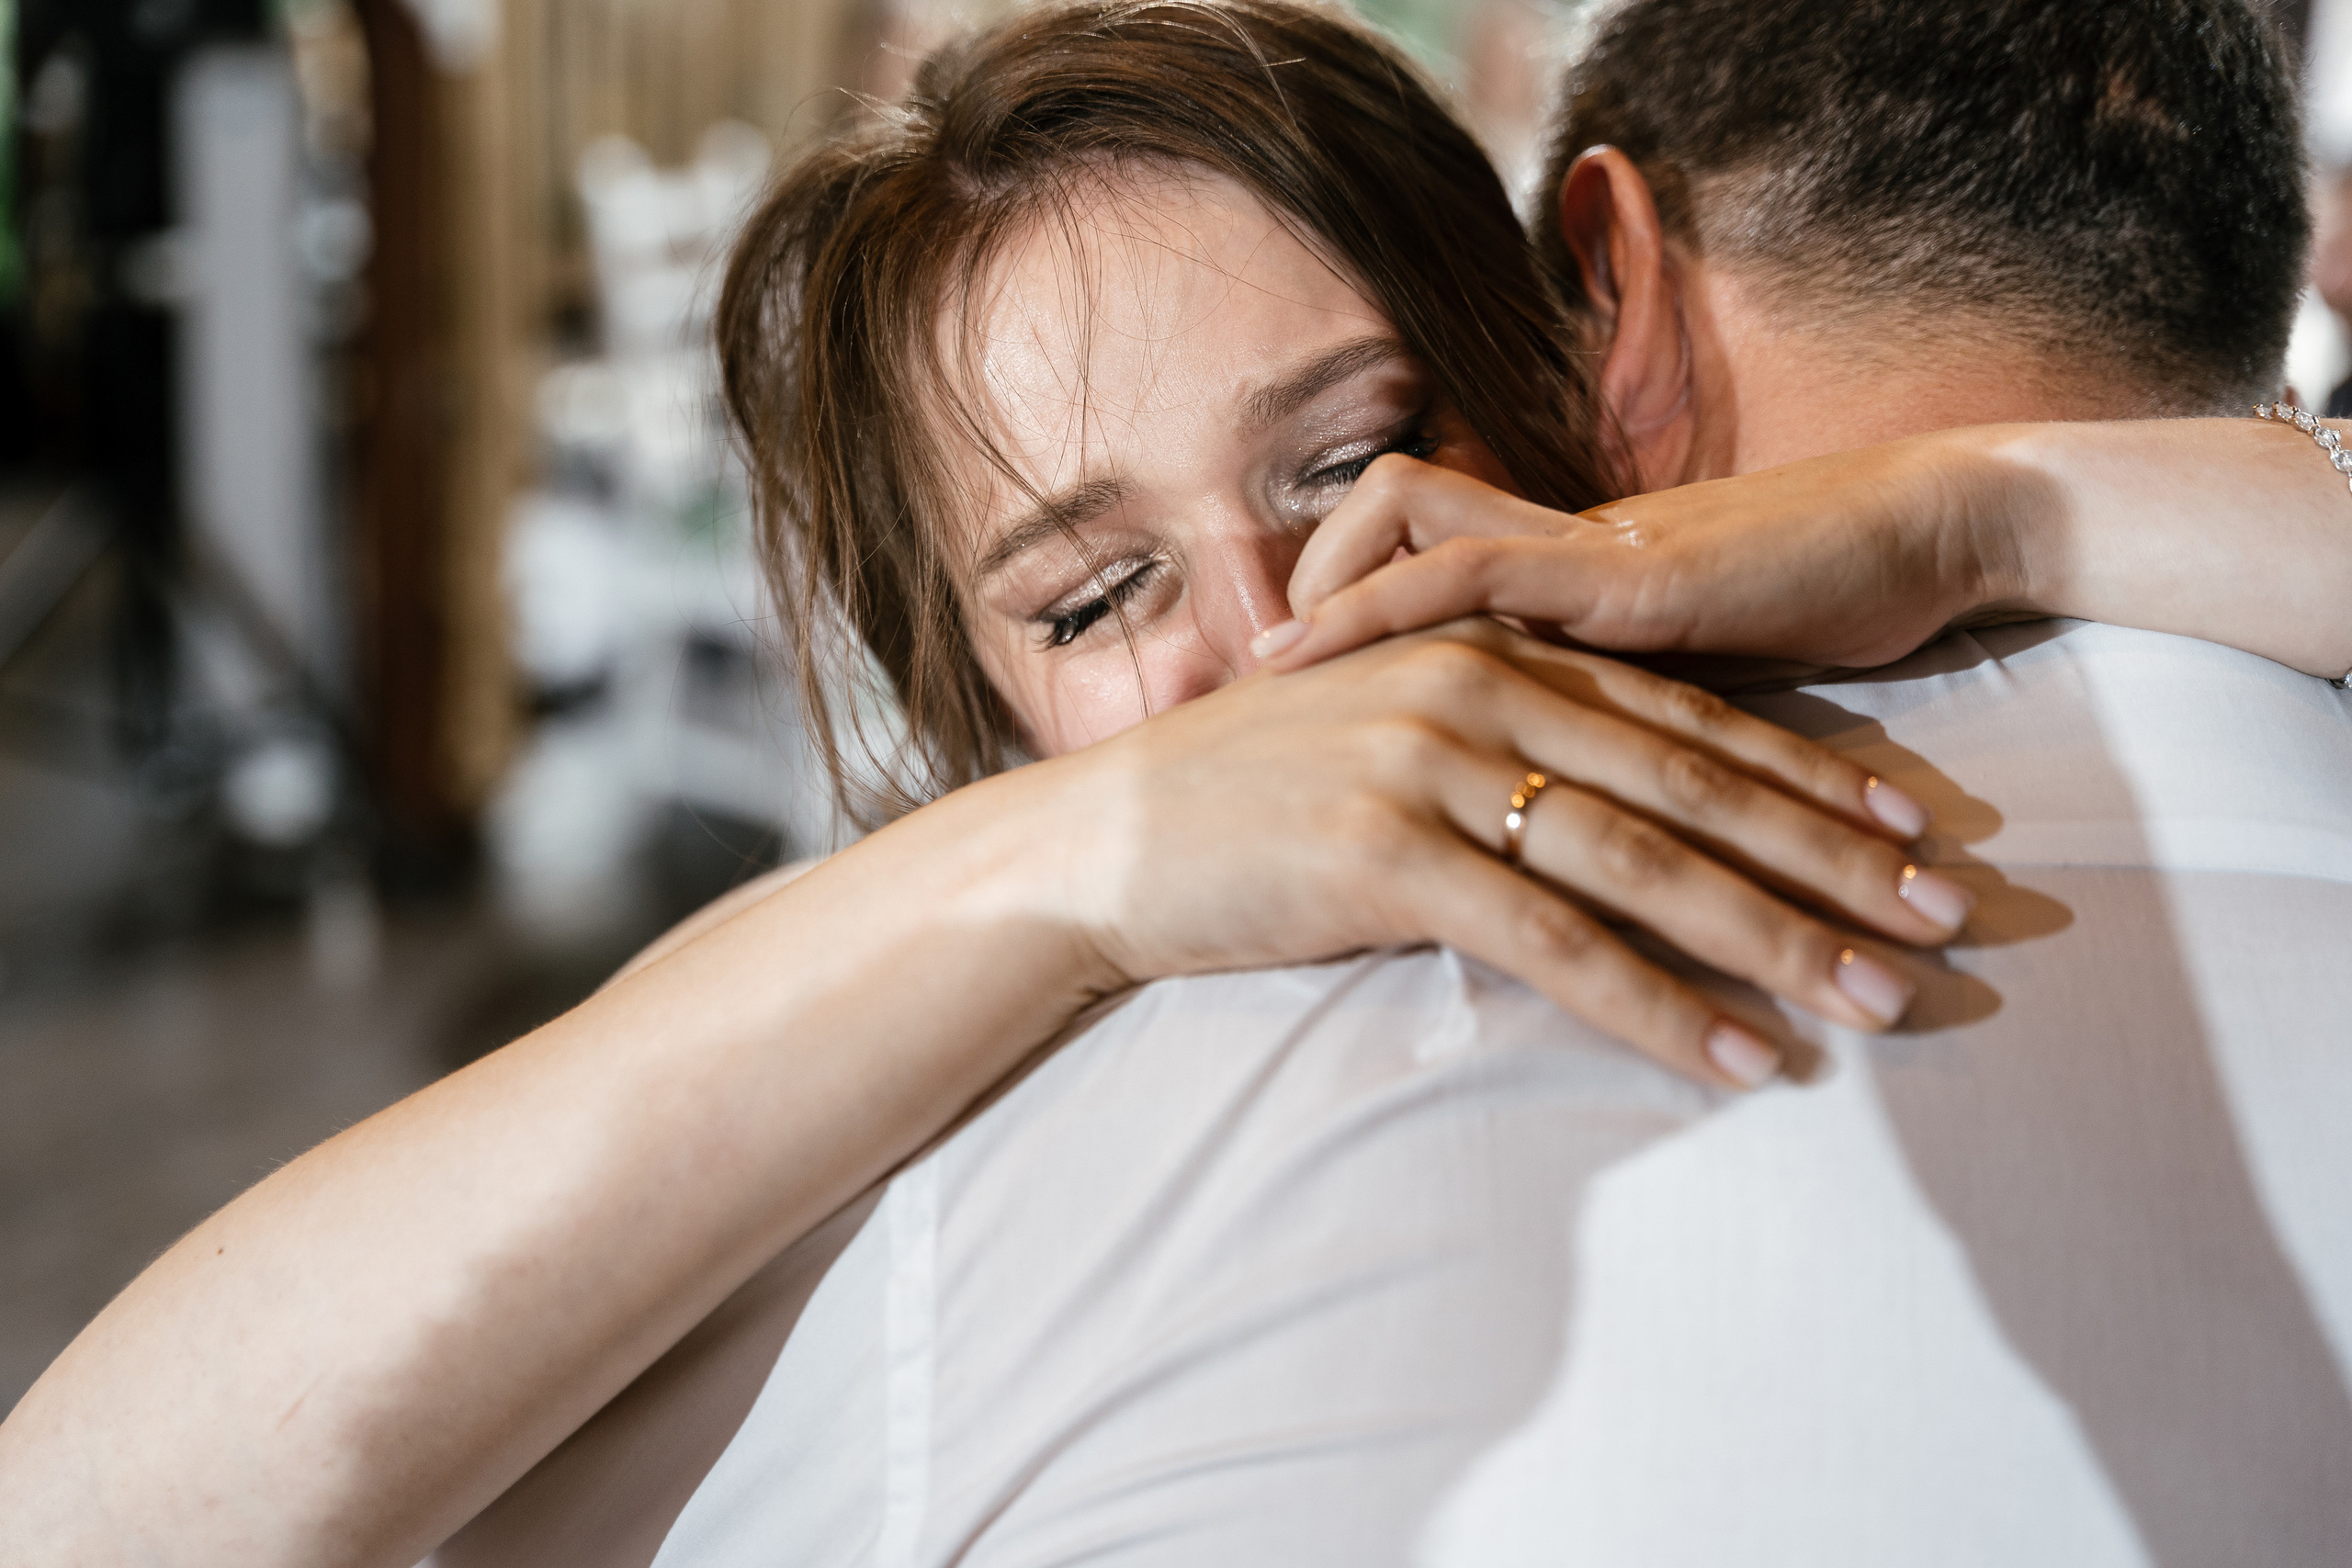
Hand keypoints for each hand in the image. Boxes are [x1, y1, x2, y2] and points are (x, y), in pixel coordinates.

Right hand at [1018, 618, 1970, 1089]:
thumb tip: (1592, 798)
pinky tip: (1737, 1058)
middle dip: (1830, 860)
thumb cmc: (1243, 794)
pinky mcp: (1393, 856)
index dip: (1804, 779)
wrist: (1105, 835)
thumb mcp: (1381, 731)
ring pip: (1646, 862)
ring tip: (1879, 1001)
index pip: (1681, 720)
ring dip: (1776, 939)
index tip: (1907, 830)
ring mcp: (1436, 767)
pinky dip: (1655, 1006)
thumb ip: (1491, 743)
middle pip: (1693, 786)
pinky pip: (1556, 945)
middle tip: (1940, 920)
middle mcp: (1479, 690)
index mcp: (1488, 652)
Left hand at [1258, 433, 2032, 673]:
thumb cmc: (1831, 600)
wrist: (1933, 535)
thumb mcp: (1697, 660)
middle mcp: (1558, 544)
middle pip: (1387, 518)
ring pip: (1407, 527)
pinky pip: (1469, 571)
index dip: (1349, 593)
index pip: (1424, 545)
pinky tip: (1317, 652)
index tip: (1301, 676)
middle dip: (1309, 593)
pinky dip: (1380, 606)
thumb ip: (1619, 702)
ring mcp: (1584, 550)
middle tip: (1264, 679)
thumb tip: (1560, 775)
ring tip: (1271, 676)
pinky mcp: (1619, 575)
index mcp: (1570, 564)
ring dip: (1328, 594)